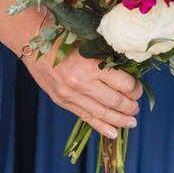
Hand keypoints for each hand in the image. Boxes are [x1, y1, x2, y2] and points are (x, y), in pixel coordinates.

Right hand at [23, 44, 142, 138]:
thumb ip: (107, 58)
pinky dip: (101, 127)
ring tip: (131, 122)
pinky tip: (113, 133)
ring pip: (102, 113)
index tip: (139, 89)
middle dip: (130, 106)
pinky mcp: (63, 102)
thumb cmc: (65, 39)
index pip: (124, 83)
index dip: (136, 89)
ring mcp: (71, 95)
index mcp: (92, 64)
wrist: (34, 45)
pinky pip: (86, 118)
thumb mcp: (90, 44)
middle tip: (137, 107)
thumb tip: (130, 72)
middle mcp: (82, 82)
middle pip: (115, 101)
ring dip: (120, 119)